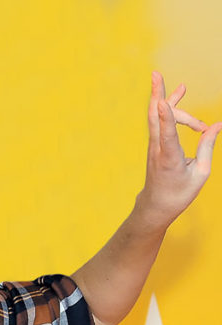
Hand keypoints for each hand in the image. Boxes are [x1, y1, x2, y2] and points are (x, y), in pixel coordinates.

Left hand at [139, 71, 221, 229]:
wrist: (156, 204)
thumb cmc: (179, 192)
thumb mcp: (200, 173)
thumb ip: (207, 147)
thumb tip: (217, 125)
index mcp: (169, 158)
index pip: (167, 135)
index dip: (166, 119)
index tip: (163, 104)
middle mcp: (157, 148)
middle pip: (155, 118)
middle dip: (159, 95)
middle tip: (164, 77)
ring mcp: (153, 145)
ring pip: (154, 116)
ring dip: (161, 95)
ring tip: (159, 76)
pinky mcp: (155, 143)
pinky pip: (158, 120)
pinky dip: (166, 106)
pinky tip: (176, 93)